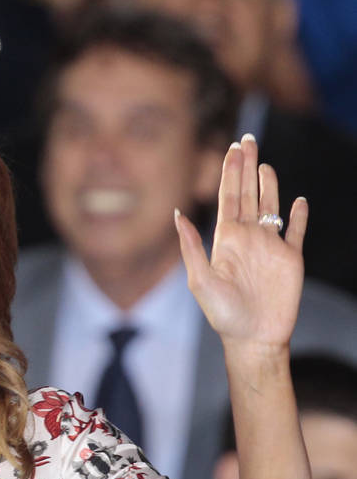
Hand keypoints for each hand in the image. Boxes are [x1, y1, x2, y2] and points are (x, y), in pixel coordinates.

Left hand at [175, 134, 306, 350]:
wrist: (253, 338)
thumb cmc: (223, 315)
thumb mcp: (200, 280)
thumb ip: (191, 246)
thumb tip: (178, 214)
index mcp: (226, 240)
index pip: (229, 198)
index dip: (231, 172)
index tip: (232, 147)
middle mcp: (248, 238)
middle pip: (248, 194)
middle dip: (247, 168)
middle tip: (247, 140)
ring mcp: (271, 247)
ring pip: (271, 207)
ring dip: (269, 185)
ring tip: (265, 164)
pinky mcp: (292, 259)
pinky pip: (297, 232)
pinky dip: (299, 216)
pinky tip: (298, 202)